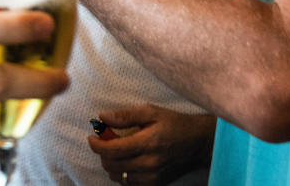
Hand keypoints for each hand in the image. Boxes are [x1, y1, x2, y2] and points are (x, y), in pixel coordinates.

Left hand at [88, 105, 215, 185]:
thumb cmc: (174, 124)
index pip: (112, 150)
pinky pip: (130, 184)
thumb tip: (102, 117)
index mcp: (147, 143)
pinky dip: (123, 174)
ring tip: (117, 152)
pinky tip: (127, 162)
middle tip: (105, 142)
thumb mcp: (151, 112)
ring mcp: (152, 177)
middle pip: (112, 165)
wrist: (198, 144)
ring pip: (119, 177)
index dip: (96, 145)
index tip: (91, 137)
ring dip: (112, 165)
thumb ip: (126, 115)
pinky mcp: (156, 184)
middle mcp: (149, 164)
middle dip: (102, 154)